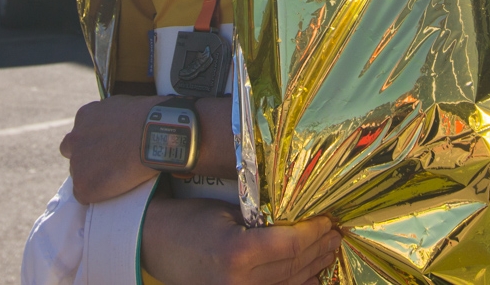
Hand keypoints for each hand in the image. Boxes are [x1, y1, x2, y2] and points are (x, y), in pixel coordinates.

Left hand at [62, 94, 235, 202]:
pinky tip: (116, 189)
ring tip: (116, 178)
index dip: (95, 143)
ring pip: (79, 174)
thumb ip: (113, 116)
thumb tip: (122, 124)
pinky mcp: (84, 185)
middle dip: (87, 157)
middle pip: (73, 151)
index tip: (108, 147)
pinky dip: (98, 194)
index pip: (82, 133)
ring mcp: (77, 162)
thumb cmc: (149, 119)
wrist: (154, 136)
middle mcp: (75, 138)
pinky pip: (85, 195)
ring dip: (93, 175)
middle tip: (108, 162)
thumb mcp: (124, 106)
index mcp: (85, 116)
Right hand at [141, 198, 339, 284]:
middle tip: (335, 231)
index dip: (314, 232)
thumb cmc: (187, 220)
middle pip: (294, 265)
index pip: (290, 244)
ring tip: (328, 248)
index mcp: (237, 253)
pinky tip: (311, 274)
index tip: (327, 218)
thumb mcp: (225, 212)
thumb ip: (261, 219)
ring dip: (313, 266)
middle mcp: (240, 282)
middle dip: (319, 247)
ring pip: (290, 283)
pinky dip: (297, 283)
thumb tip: (300, 215)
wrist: (154, 244)